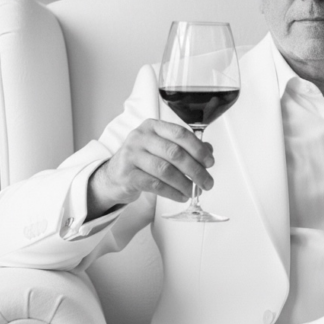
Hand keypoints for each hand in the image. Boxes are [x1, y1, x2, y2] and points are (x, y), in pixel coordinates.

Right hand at [86, 119, 214, 218]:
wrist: (114, 176)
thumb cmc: (142, 161)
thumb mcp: (161, 148)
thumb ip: (185, 147)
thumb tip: (208, 152)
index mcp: (152, 126)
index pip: (180, 133)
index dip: (198, 148)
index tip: (210, 162)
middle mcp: (140, 137)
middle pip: (174, 153)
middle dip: (195, 170)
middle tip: (207, 182)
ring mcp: (131, 155)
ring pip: (165, 170)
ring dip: (185, 183)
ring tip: (194, 191)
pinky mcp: (127, 174)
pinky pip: (155, 184)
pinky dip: (172, 192)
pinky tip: (181, 196)